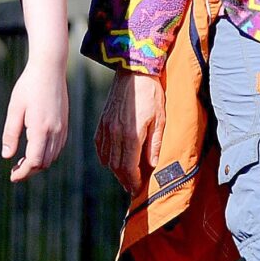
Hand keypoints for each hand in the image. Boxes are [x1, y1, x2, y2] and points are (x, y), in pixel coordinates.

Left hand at [2, 57, 69, 181]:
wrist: (50, 68)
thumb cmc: (28, 86)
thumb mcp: (14, 109)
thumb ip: (10, 133)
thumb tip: (7, 156)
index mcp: (41, 129)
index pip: (34, 161)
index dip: (23, 173)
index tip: (12, 176)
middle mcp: (55, 131)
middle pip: (45, 163)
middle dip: (30, 170)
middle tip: (14, 170)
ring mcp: (62, 128)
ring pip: (53, 156)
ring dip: (39, 163)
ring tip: (23, 161)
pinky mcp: (65, 123)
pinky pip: (58, 147)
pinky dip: (48, 154)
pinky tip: (36, 149)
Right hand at [94, 70, 165, 191]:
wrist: (133, 71)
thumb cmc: (151, 94)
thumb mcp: (160, 119)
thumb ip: (154, 144)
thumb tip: (152, 165)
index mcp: (131, 135)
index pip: (129, 167)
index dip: (133, 182)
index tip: (137, 190)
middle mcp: (115, 133)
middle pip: (116, 166)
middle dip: (124, 179)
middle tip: (132, 187)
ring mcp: (106, 127)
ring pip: (106, 158)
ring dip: (115, 170)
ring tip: (125, 176)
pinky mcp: (102, 121)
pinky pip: (99, 146)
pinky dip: (104, 157)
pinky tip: (111, 161)